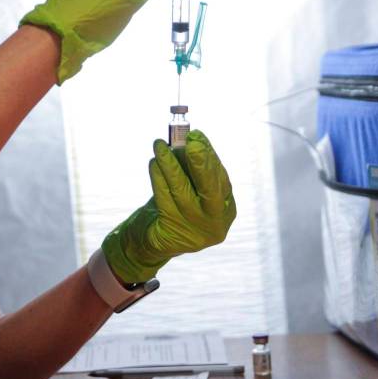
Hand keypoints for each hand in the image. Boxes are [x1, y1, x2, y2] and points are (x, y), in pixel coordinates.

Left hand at [101, 131, 235, 283]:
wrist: (151, 242)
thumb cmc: (173, 208)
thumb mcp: (188, 188)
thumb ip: (191, 169)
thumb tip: (187, 141)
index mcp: (225, 210)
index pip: (220, 180)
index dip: (209, 157)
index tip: (197, 136)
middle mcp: (215, 224)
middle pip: (210, 191)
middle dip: (200, 164)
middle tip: (190, 141)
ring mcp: (194, 233)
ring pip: (182, 193)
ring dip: (170, 166)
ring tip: (159, 146)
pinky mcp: (172, 235)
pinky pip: (164, 201)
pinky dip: (158, 179)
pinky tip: (154, 163)